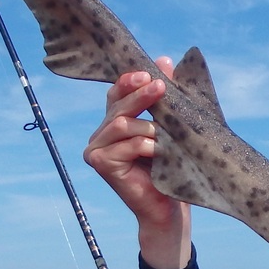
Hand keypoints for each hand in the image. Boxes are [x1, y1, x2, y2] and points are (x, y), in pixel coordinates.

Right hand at [83, 56, 191, 268]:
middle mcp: (101, 134)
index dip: (129, 81)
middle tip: (161, 87)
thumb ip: (164, 97)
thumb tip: (163, 59)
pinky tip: (158, 151)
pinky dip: (145, 145)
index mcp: (115, 122)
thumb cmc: (171, 167)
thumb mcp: (171, 127)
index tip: (149, 74)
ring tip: (166, 136)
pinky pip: (124, 145)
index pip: (116, 94)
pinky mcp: (100, 164)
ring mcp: (97, 150)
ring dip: (148, 127)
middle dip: (141, 96)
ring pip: (122, 125)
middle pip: (118, 107)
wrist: (169, 208)